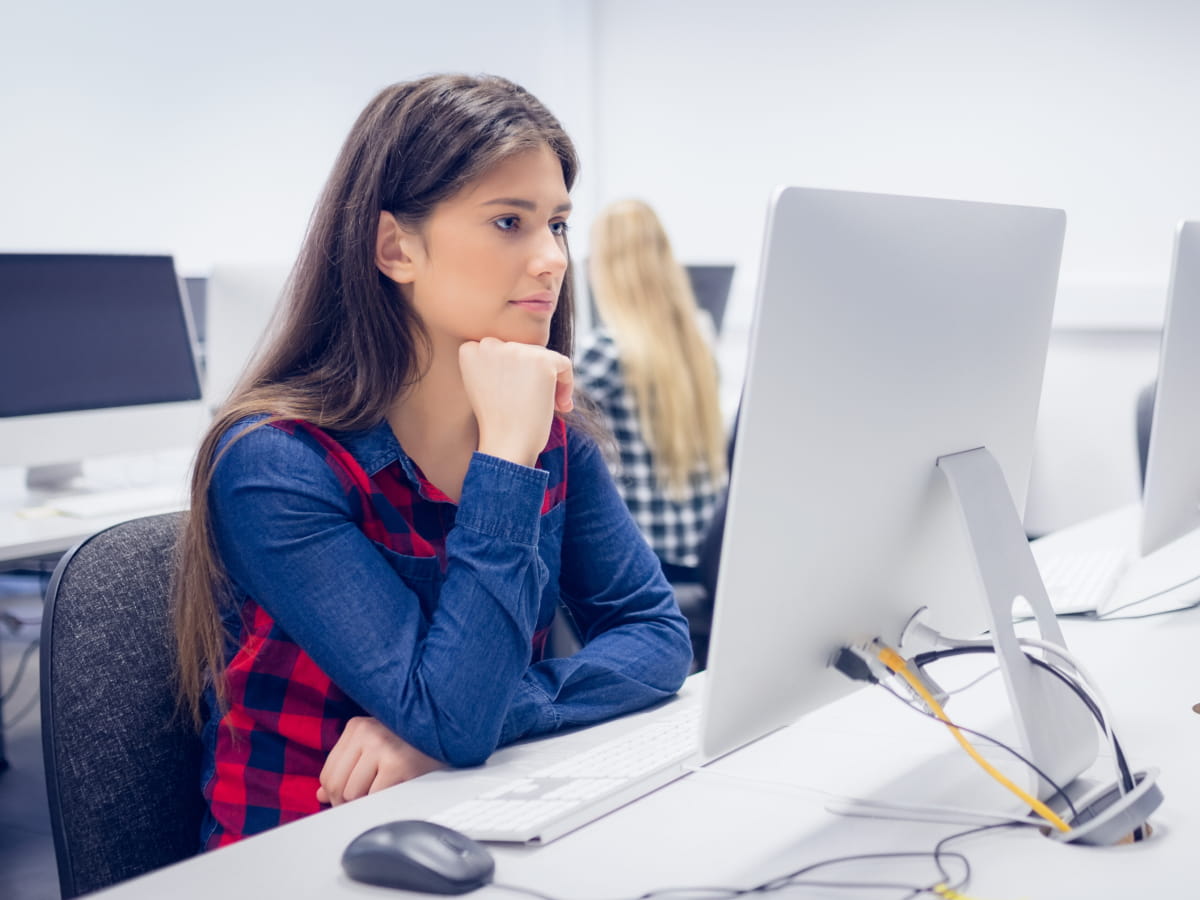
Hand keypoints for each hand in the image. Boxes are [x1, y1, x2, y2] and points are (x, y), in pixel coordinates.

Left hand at [316, 716, 443, 806]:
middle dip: (347, 802)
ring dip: (367, 801)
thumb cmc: (412, 743)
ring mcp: (381, 746)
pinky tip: (396, 789)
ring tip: (385, 791)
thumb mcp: (375, 748)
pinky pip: (374, 797)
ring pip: (352, 794)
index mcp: (356, 727)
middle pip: (336, 785)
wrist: (450, 731)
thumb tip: (321, 796)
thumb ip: (347, 768)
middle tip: (366, 801)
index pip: (328, 772)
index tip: (352, 798)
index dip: (336, 794)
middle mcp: (366, 732)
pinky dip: (382, 802)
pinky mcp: (397, 763)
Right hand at [459, 337, 573, 466]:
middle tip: (532, 405)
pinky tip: (561, 406)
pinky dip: (567, 384)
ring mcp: (516, 351)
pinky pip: (564, 364)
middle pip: (524, 351)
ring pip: (543, 357)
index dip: (513, 372)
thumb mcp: (485, 386)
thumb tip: (526, 356)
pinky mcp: (541, 361)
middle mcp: (490, 345)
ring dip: (549, 381)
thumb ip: (496, 365)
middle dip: (533, 376)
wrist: (505, 446)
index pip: (501, 349)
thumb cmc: (497, 424)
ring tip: (549, 407)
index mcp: (470, 350)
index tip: (515, 394)